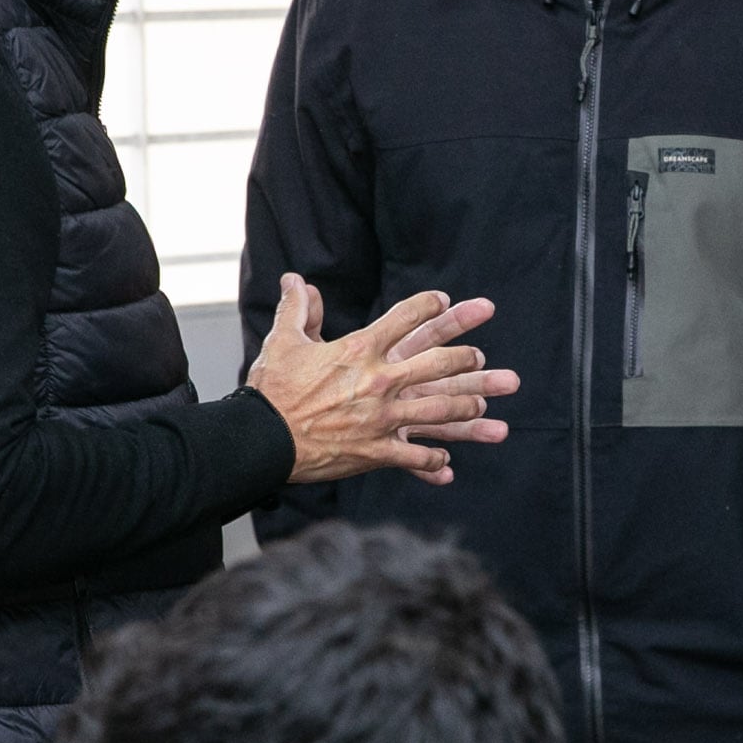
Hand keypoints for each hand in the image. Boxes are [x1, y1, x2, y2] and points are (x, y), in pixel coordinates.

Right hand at [246, 275, 518, 485]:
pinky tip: (445, 462)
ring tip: (481, 403)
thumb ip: (297, 308)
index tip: (443, 300)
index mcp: (359, 349)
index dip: (428, 306)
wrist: (262, 439)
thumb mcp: (282, 341)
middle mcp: (378, 381)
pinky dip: (432, 461)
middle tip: (478, 356)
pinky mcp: (375, 452)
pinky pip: (415, 458)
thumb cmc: (271, 389)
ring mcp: (381, 418)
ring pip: (439, 410)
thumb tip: (295, 279)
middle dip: (464, 358)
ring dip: (465, 407)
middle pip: (437, 362)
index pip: (405, 318)